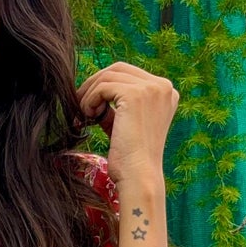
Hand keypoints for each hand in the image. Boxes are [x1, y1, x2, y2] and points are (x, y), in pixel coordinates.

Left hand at [76, 62, 178, 189]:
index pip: (129, 74)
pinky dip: (90, 100)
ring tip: (84, 115)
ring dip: (90, 94)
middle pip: (118, 69)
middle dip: (95, 84)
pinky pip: (103, 87)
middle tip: (80, 104)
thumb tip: (94, 87)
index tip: (91, 104)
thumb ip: (117, 104)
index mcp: (166, 92)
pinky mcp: (136, 94)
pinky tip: (88, 117)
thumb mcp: (126, 123)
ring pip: (108, 76)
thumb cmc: (130, 158)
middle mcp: (163, 86)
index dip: (105, 84)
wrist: (138, 177)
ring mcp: (152, 88)